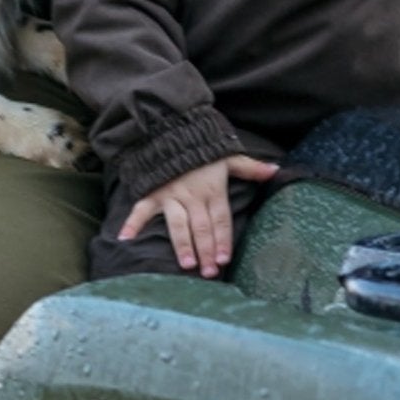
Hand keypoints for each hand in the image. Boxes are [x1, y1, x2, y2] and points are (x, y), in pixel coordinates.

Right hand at [118, 154, 279, 278]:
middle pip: (201, 227)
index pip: (220, 219)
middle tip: (209, 272)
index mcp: (212, 188)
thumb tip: (275, 171)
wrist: (173, 127)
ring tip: (187, 264)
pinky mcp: (152, 192)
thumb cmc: (203, 146)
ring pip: (177, 224)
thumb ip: (251, 168)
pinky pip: (141, 209)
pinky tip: (124, 239)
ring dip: (182, 245)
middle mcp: (192, 194)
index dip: (223, 240)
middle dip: (206, 250)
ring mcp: (170, 194)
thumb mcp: (229, 154)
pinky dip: (132, 223)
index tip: (224, 259)